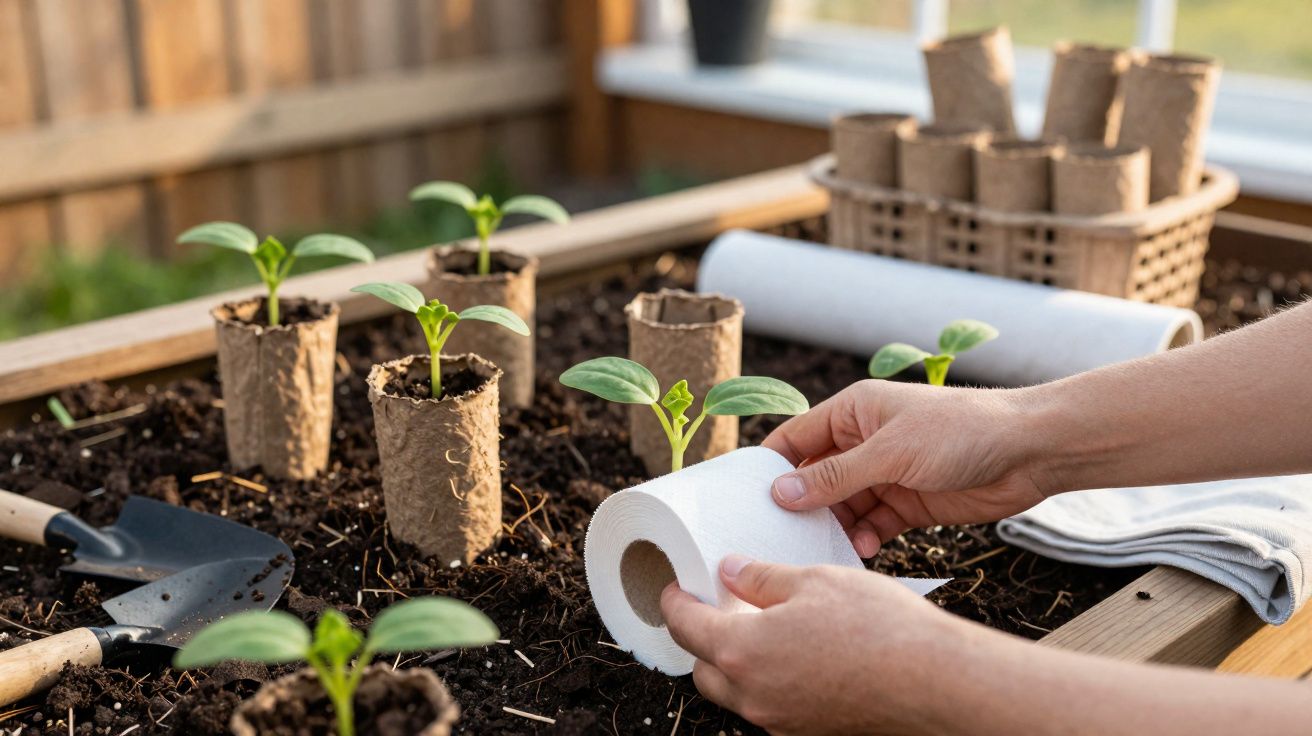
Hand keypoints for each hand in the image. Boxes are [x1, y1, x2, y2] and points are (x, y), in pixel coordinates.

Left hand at [661, 556, 978, 734]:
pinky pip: (769, 706)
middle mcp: (754, 695)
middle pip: (702, 670)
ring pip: (735, 694)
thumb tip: (731, 572)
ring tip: (756, 627)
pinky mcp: (808, 731)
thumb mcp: (814, 580)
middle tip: (714, 606)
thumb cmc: (880, 628)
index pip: (685, 628)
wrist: (936, 682)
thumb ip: (762, 578)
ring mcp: (781, 720)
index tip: (675, 587)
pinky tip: (792, 654)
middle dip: (699, 639)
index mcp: (743, 651)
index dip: (673, 602)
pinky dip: (766, 681)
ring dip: (733, 663)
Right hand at [763, 380, 1049, 556]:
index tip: (745, 499)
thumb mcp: (890, 451)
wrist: (1029, 452)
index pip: (794, 439)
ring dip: (834, 528)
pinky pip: (872, 524)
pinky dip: (863, 538)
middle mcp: (863, 442)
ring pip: (842, 507)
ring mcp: (886, 474)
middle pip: (814, 478)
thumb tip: (781, 492)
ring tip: (826, 549)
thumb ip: (835, 476)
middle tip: (780, 538)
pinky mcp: (908, 503)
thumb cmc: (961, 430)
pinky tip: (863, 549)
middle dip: (801, 507)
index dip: (770, 467)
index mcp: (852, 412)